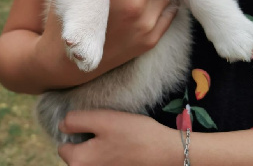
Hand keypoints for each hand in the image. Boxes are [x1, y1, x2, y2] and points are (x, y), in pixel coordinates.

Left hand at [58, 109, 180, 165]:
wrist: (163, 151)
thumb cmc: (133, 134)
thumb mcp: (103, 119)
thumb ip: (77, 121)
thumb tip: (62, 125)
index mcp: (79, 162)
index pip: (63, 146)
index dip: (76, 132)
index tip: (94, 126)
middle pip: (76, 154)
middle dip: (87, 141)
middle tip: (107, 131)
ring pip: (90, 158)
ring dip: (98, 147)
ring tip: (116, 139)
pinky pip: (102, 162)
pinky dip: (108, 154)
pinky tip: (122, 148)